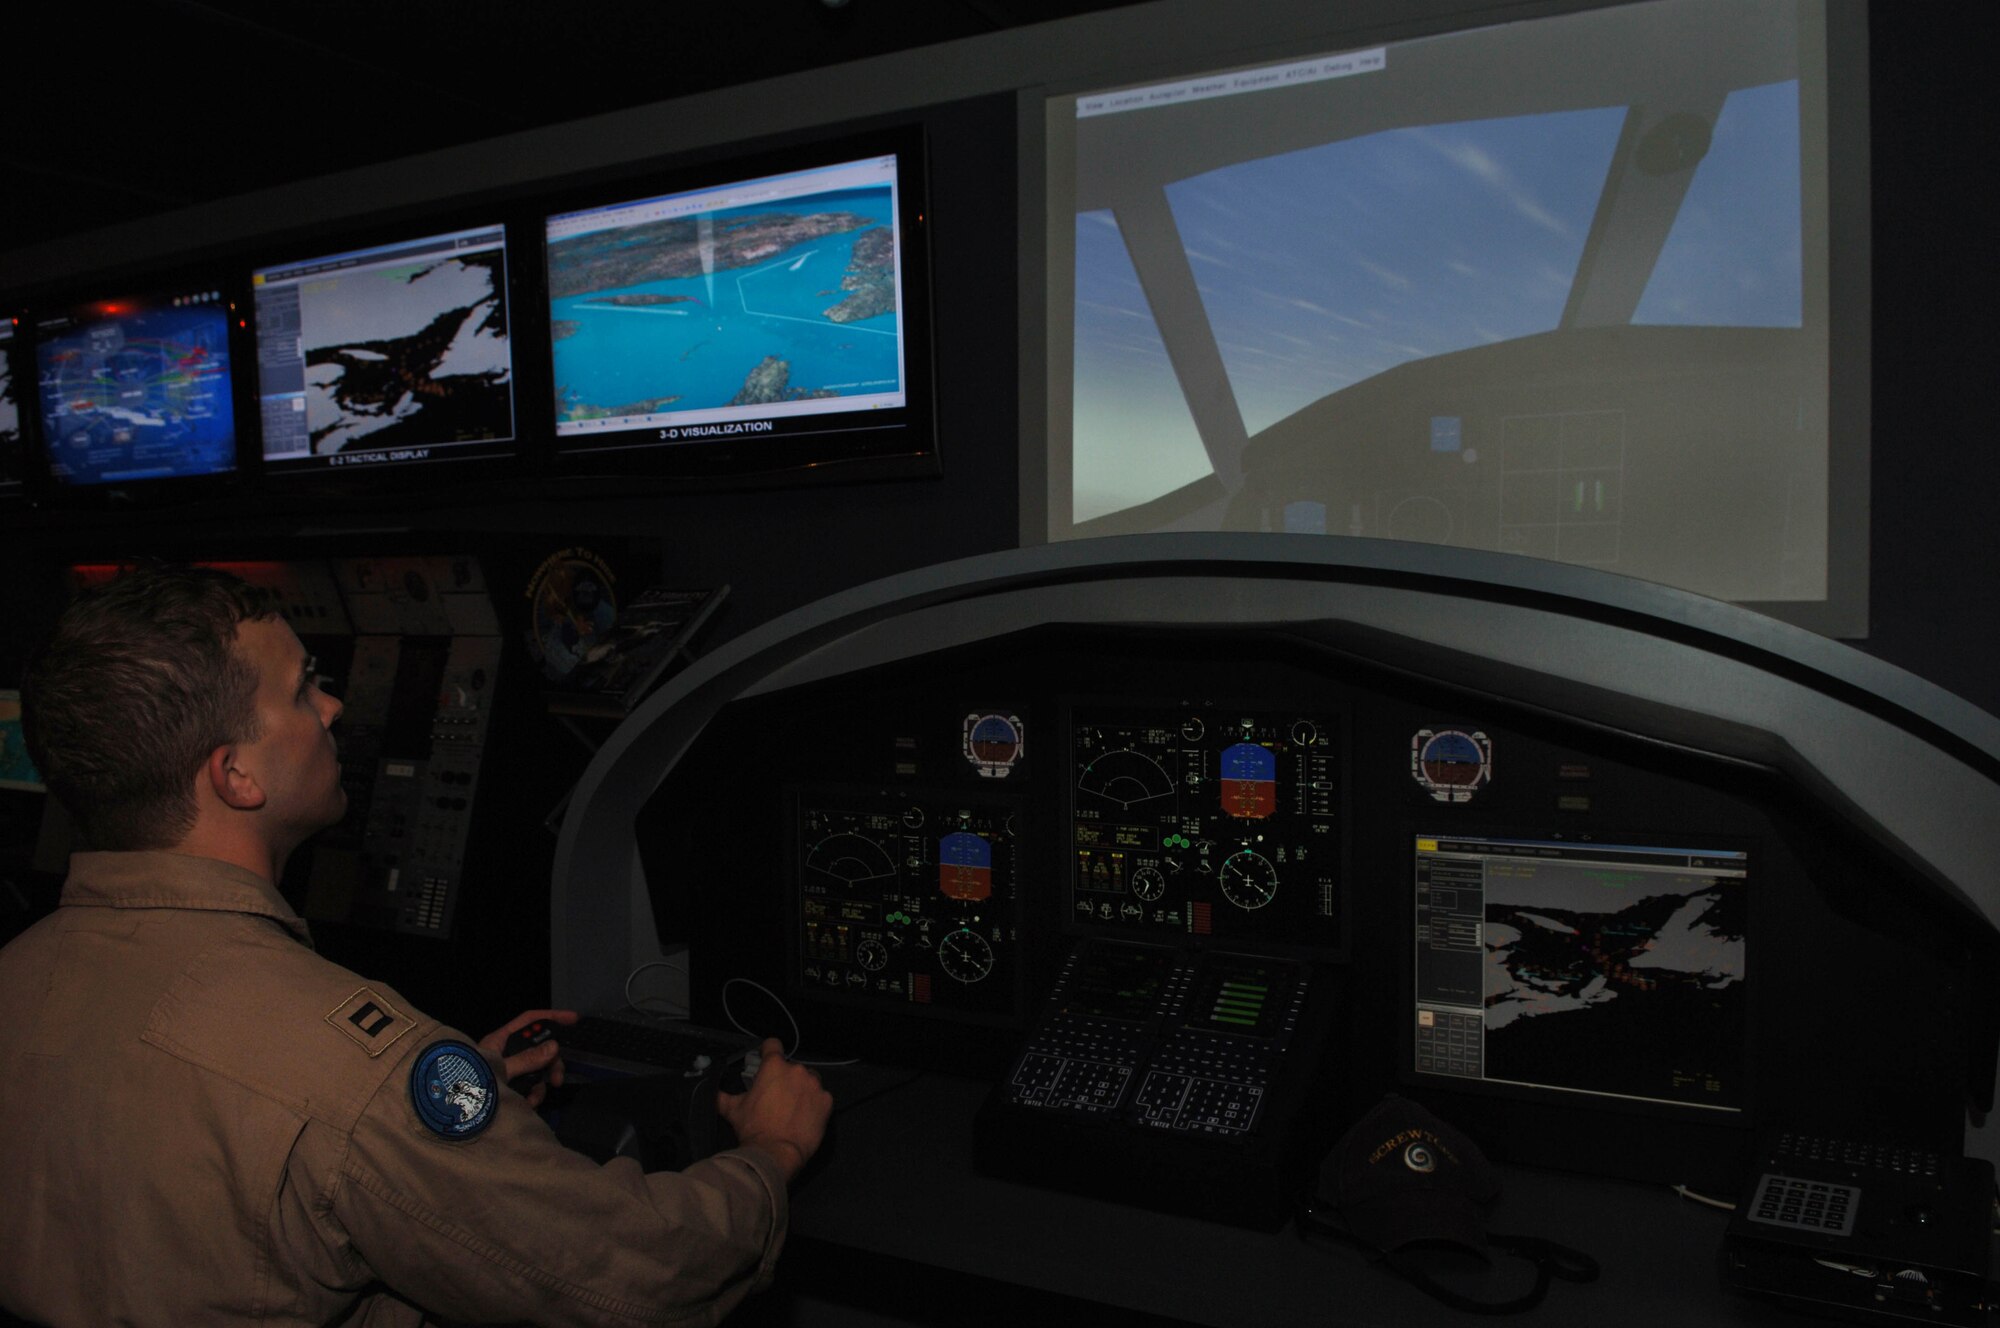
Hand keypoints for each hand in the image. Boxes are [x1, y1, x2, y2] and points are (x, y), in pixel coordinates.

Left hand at [479, 1008, 579, 1109]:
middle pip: (539, 1049)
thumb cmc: (469, 1084)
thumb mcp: (499, 1069)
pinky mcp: (511, 1090)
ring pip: (537, 1071)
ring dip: (540, 1085)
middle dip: (551, 1063)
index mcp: (499, 1041)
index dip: (551, 1016)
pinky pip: (530, 1088)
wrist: (452, 1115)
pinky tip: (526, 1105)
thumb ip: (526, 1059)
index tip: (573, 1019)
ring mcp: (509, 1072)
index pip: (529, 1021)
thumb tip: (553, 1047)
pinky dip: (532, 1096)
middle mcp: (506, 1054)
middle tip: (558, 1078)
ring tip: (535, 1098)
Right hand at [714, 1038, 832, 1183]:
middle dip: (785, 1079)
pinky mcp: (827, 1101)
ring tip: (792, 1108)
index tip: (766, 1061)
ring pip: (809, 1081)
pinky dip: (815, 1105)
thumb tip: (711, 1091)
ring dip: (802, 1089)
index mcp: (774, 1066)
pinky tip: (805, 1117)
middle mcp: (797, 1070)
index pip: (772, 1044)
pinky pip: (821, 1098)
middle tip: (777, 1097)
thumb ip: (722, 1096)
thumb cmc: (753, 1128)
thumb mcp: (733, 1110)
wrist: (775, 1154)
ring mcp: (815, 1085)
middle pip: (792, 1067)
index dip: (768, 1051)